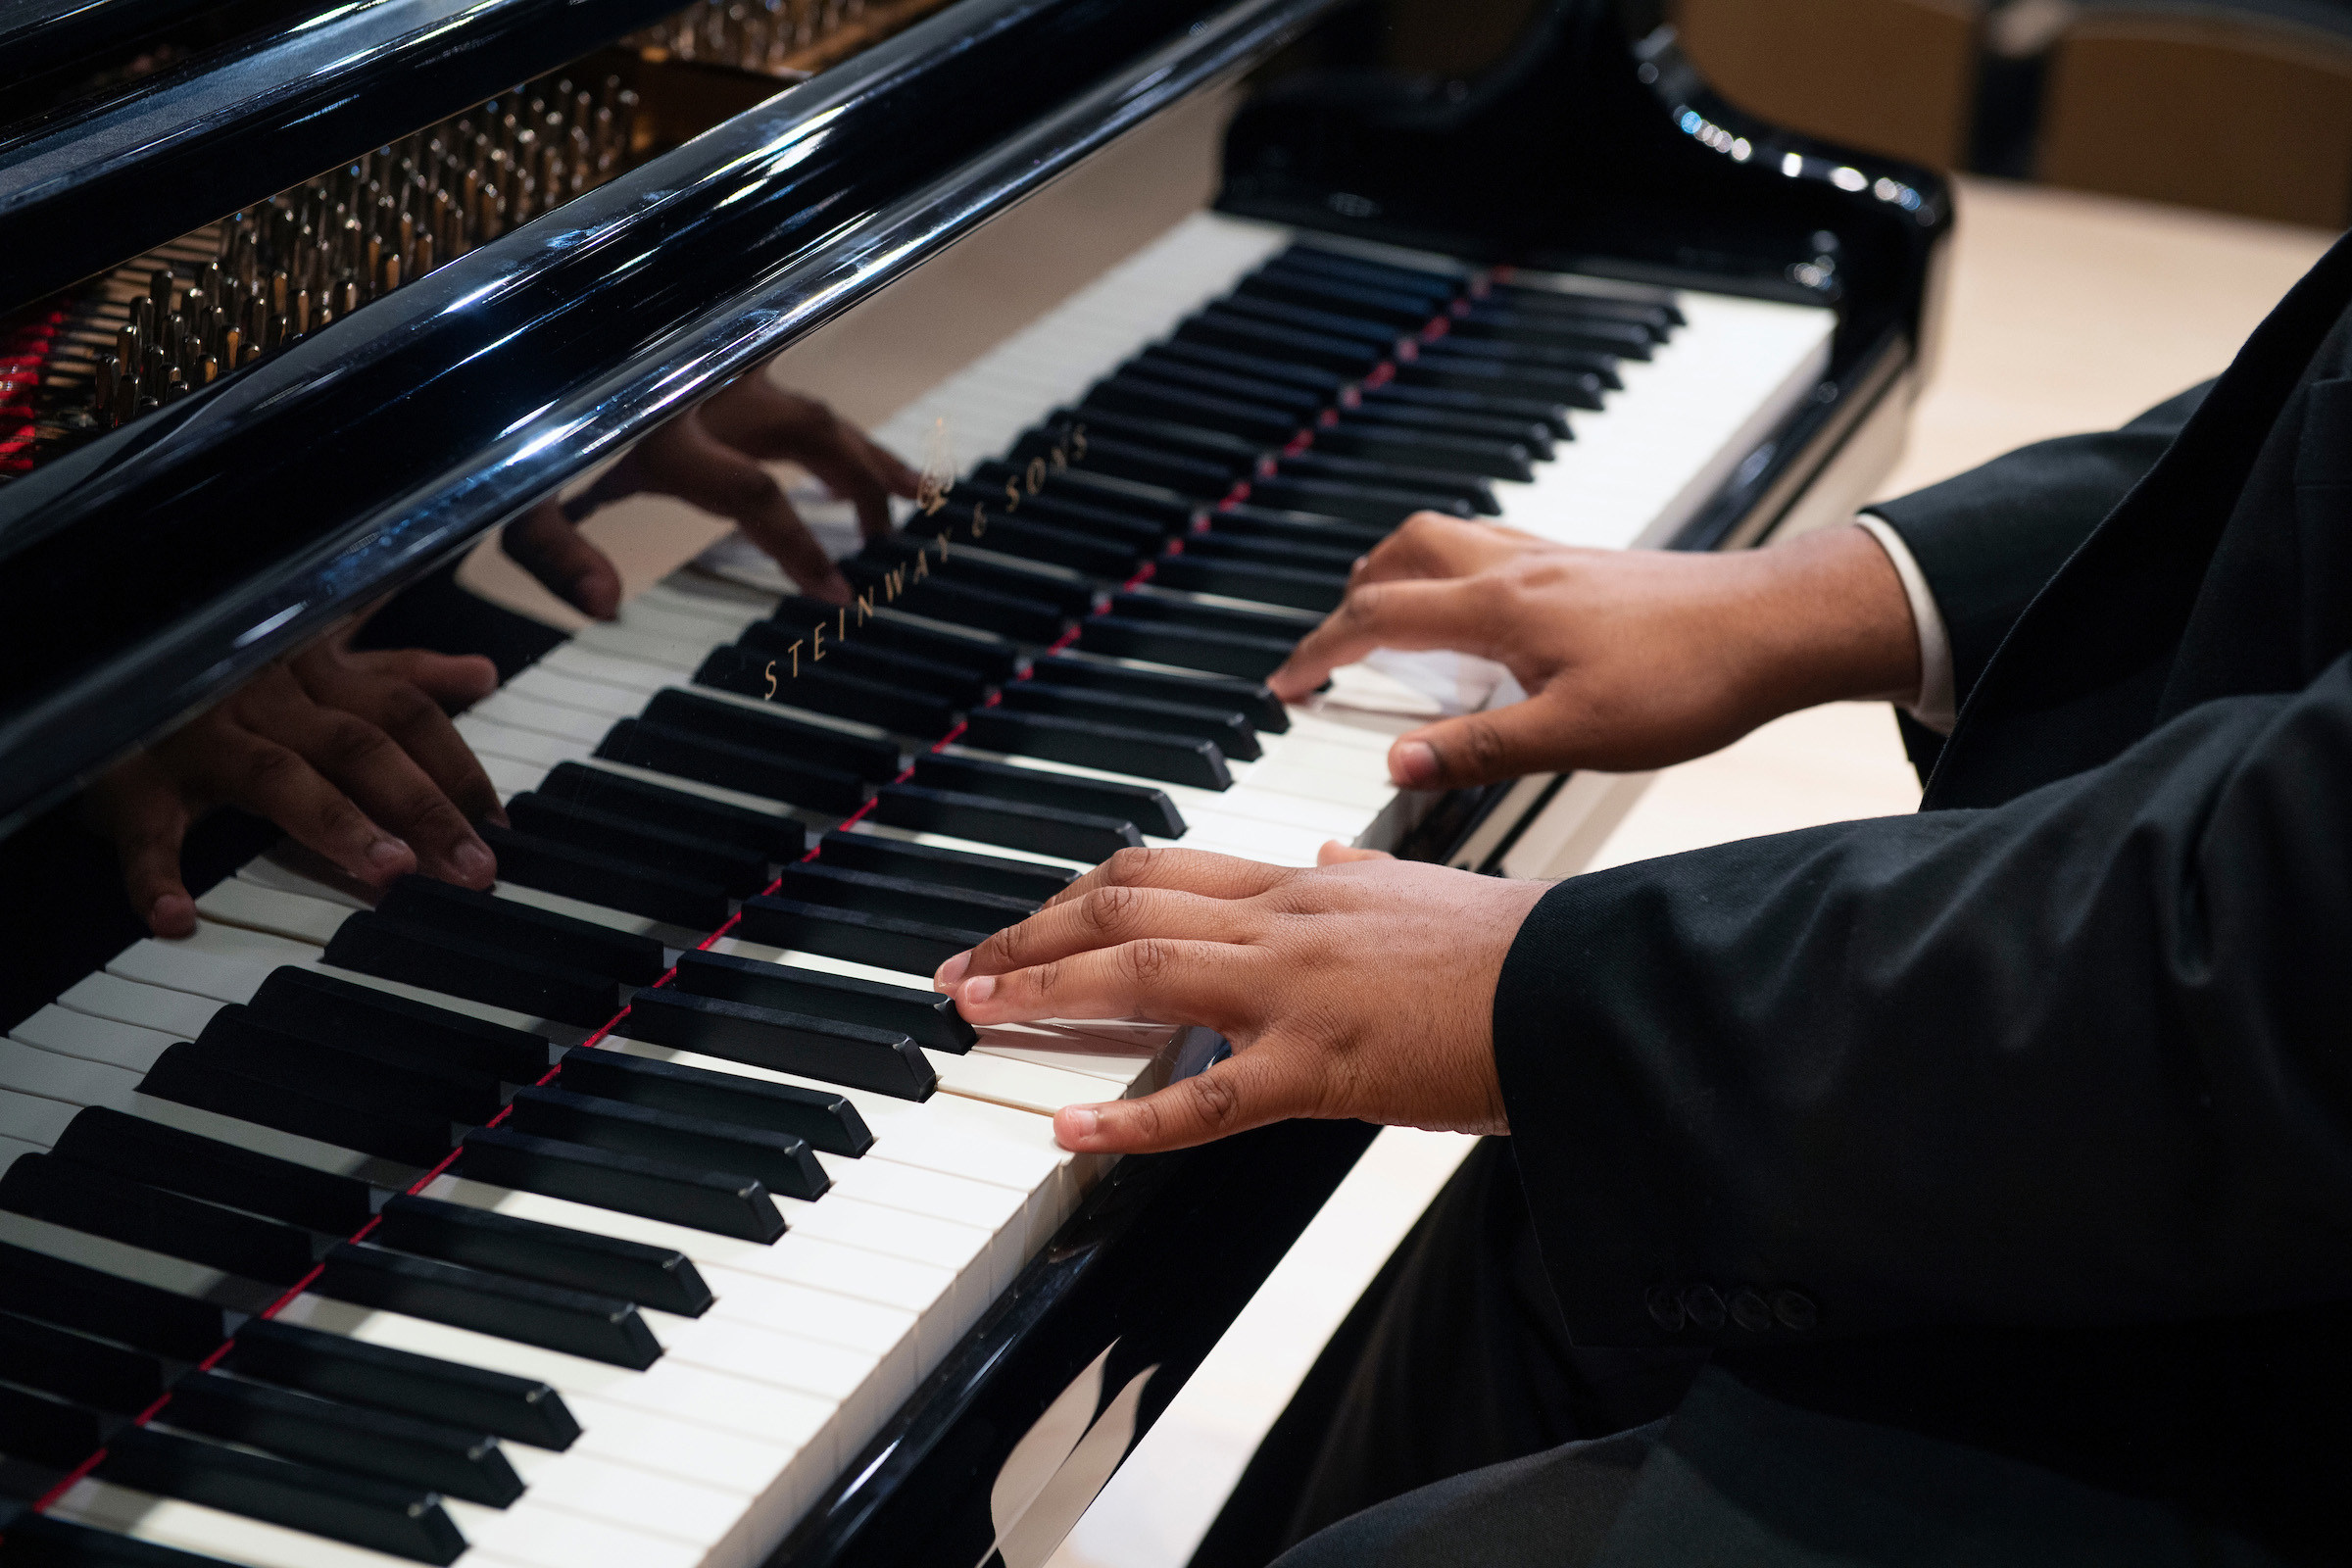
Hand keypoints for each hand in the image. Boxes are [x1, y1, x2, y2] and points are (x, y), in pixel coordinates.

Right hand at [86, 623, 502, 936]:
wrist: (97, 651)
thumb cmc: (219, 668)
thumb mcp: (310, 656)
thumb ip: (393, 670)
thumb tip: (481, 671)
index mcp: (315, 671)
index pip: (406, 713)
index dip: (458, 768)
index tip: (503, 830)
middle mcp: (267, 696)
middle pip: (362, 747)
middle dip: (426, 807)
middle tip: (476, 869)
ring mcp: (200, 734)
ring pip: (280, 777)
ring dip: (337, 825)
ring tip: (389, 874)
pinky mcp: (130, 774)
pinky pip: (146, 827)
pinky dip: (154, 874)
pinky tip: (174, 918)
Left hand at [503, 374, 916, 613]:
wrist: (493, 325)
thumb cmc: (495, 413)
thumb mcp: (507, 493)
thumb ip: (555, 549)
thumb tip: (604, 606)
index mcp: (662, 428)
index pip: (757, 496)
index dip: (802, 548)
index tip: (839, 594)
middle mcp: (700, 388)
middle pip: (810, 437)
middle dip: (861, 490)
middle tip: (890, 542)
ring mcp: (708, 362)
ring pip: (810, 401)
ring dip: (863, 447)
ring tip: (916, 486)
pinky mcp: (705, 346)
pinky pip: (784, 371)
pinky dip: (819, 412)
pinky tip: (845, 438)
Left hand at [931, 847, 1548, 1154]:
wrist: (1582, 983)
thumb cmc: (1512, 944)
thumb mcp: (1417, 890)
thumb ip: (1354, 877)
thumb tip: (1317, 857)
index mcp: (1303, 885)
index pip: (1160, 869)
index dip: (1075, 892)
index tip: (1023, 918)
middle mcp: (1284, 920)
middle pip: (1124, 907)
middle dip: (1028, 935)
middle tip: (961, 970)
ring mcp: (1296, 990)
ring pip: (1142, 973)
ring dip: (1044, 989)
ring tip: (974, 1012)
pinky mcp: (1325, 1066)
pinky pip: (1208, 1098)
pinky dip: (1129, 1118)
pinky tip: (1068, 1131)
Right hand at [1267, 513, 1920, 789]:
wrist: (1777, 627)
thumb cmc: (1690, 682)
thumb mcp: (1575, 737)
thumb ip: (1478, 750)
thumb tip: (1395, 764)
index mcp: (1500, 609)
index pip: (1377, 618)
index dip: (1318, 652)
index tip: (1283, 685)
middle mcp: (1517, 567)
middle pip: (1399, 554)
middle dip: (1347, 600)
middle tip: (1324, 650)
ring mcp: (1553, 557)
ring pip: (1443, 538)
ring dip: (1395, 572)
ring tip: (1380, 618)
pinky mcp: (1585, 562)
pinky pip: (1490, 545)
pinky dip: (1451, 568)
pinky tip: (1475, 608)